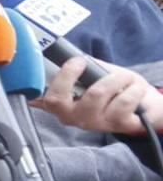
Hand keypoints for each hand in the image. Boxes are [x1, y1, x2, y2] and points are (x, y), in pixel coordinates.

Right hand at [35, 59, 162, 136]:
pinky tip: (134, 91)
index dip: (38, 85)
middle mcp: (71, 117)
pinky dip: (133, 88)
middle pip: (57, 99)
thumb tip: (69, 55)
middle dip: (70, 73)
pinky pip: (123, 100)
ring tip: (123, 78)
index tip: (67, 63)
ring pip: (96, 93)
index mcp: (61, 105)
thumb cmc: (114, 89)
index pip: (40, 99)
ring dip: (116, 78)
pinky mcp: (115, 125)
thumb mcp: (93, 75)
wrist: (143, 106)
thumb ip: (81, 68)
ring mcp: (93, 123)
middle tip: (82, 63)